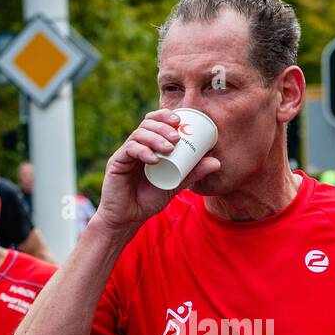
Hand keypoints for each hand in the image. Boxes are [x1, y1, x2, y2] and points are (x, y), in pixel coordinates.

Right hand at [96, 109, 221, 232]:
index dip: (165, 116)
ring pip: (138, 134)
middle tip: (177, 137)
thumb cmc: (149, 199)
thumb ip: (193, 173)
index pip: (154, 122)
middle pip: (147, 124)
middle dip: (163, 126)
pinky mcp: (116, 163)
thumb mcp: (176, 184)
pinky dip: (143, 151)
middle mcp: (135, 146)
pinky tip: (154, 159)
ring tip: (169, 148)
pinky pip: (129, 150)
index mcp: (148, 145)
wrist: (128, 218)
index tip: (180, 121)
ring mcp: (125, 153)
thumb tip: (217, 162)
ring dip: (155, 138)